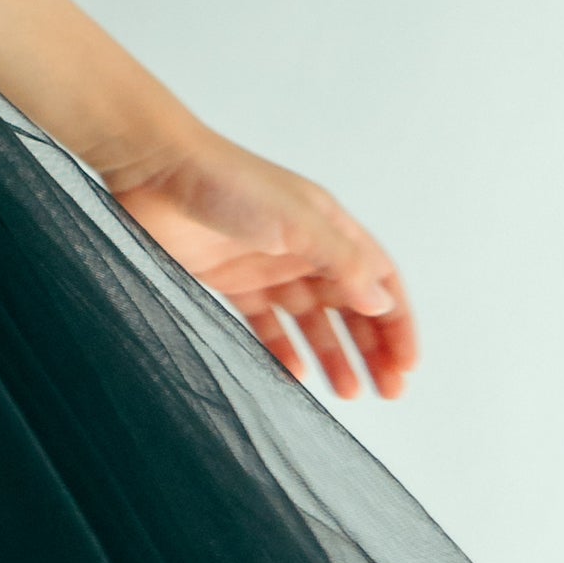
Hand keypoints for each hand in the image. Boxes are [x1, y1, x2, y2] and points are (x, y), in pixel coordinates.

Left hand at [99, 133, 419, 401]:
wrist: (156, 169)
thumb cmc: (228, 180)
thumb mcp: (297, 220)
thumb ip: (340, 262)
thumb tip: (380, 302)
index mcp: (329, 226)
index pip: (379, 279)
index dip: (397, 321)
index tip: (407, 364)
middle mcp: (303, 248)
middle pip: (350, 306)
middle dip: (373, 348)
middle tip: (387, 391)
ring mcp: (267, 267)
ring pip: (311, 321)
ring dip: (334, 355)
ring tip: (349, 393)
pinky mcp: (230, 281)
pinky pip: (265, 325)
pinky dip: (282, 350)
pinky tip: (295, 376)